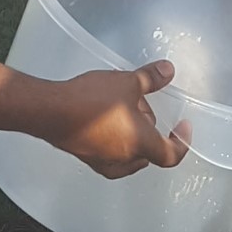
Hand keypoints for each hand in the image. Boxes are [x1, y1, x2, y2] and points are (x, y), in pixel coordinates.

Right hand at [37, 59, 189, 178]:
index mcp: (140, 145)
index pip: (171, 155)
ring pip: (127, 154)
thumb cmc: (89, 101)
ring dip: (131, 137)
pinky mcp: (84, 156)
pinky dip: (113, 140)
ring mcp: (101, 161)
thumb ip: (150, 78)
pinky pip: (107, 153)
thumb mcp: (126, 83)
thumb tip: (167, 71)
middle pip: (148, 152)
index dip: (182, 143)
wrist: (48, 111)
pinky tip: (104, 120)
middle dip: (150, 131)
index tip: (183, 128)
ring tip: (122, 110)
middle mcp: (123, 159)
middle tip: (141, 106)